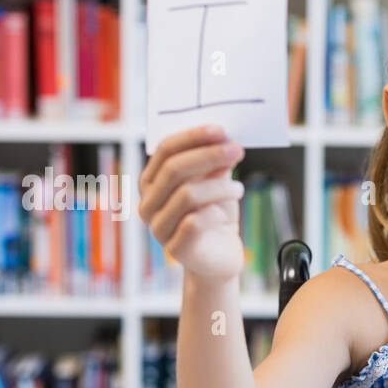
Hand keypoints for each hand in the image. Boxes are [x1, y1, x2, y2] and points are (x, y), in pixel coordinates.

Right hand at [138, 125, 246, 282]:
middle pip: (174, 169)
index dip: (192, 137)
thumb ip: (216, 164)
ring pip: (187, 195)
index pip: (165, 150)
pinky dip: (215, 213)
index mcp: (152, 181)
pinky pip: (194, 223)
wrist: (220, 257)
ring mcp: (158, 227)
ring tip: (239, 189)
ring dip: (219, 187)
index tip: (221, 129)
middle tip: (237, 150)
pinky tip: (225, 216)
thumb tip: (225, 140)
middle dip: (209, 156)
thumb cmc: (215, 216)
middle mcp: (148, 203)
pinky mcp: (175, 249)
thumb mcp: (216, 183)